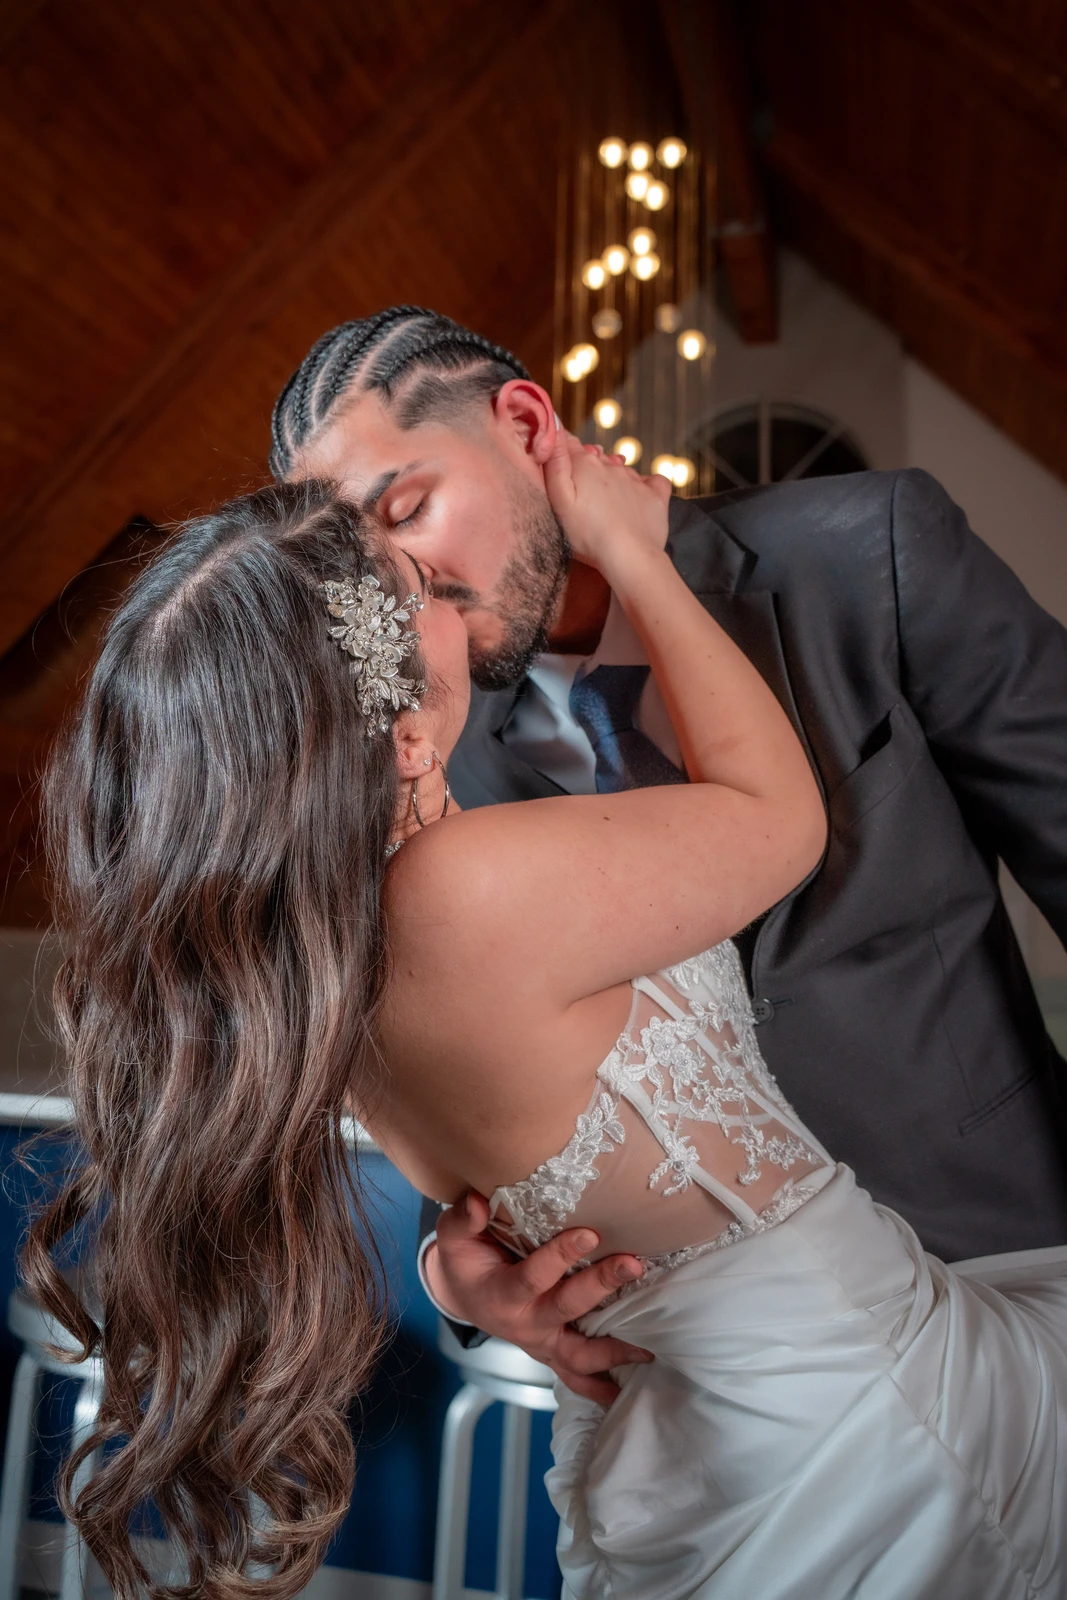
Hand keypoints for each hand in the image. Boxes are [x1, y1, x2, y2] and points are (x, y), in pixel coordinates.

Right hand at [427, 1192, 652, 1406]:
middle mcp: (523, 1324)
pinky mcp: (552, 1352)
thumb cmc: (465, 1260)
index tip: (589, 1233)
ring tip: (647, 1345)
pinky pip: (577, 1376)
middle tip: (632, 1264)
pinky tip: (627, 1391)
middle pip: (566, 1308)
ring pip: (578, 1354)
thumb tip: (477, 1202)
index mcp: (500, 1295)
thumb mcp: (453, 1237)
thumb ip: (462, 1220)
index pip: (532, 1277)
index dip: (559, 1256)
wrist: (465, 1294)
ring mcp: (541, 1343)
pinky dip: (601, 1386)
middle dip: (600, 1286)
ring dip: (613, 1351)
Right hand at [544, 430, 671, 577]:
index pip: (569, 444)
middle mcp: (611, 465)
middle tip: (580, 494)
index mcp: (585, 464)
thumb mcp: (559, 500)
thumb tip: (553, 424)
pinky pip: (653, 480)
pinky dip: (645, 485)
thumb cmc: (587, 534)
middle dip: (587, 468)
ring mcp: (635, 479)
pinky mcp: (655, 494)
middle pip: (595, 458)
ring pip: (621, 470)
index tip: (556, 459)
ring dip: (613, 479)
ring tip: (605, 505)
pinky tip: (638, 497)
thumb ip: (554, 464)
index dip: (562, 449)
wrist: (628, 556)